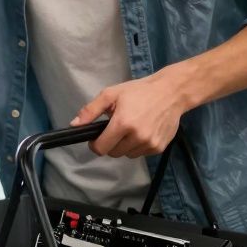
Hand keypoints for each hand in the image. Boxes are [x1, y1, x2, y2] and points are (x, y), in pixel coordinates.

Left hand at [70, 68, 191, 158]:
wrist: (171, 92)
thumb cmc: (139, 91)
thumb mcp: (111, 94)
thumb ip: (91, 111)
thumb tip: (74, 125)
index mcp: (122, 123)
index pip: (101, 148)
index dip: (95, 144)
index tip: (95, 138)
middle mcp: (137, 137)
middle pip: (113, 153)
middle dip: (110, 143)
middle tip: (115, 128)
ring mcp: (150, 144)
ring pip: (127, 154)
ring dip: (124, 146)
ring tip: (130, 128)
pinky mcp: (159, 148)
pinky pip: (141, 153)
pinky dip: (138, 146)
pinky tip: (142, 131)